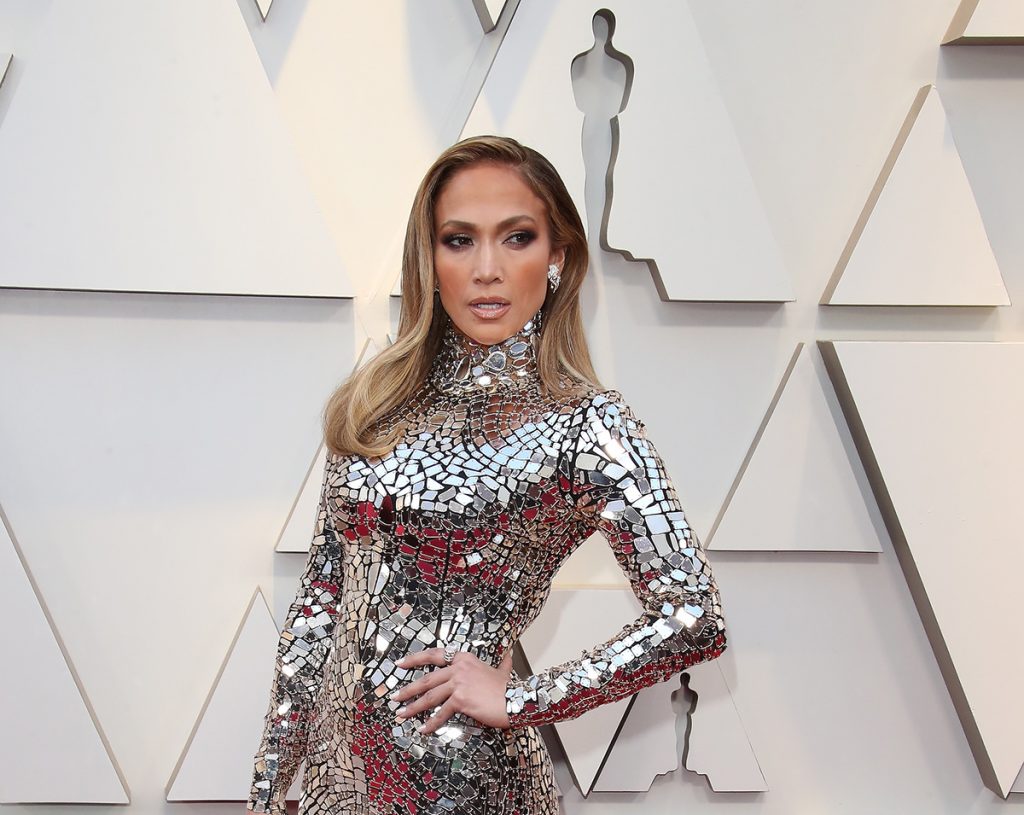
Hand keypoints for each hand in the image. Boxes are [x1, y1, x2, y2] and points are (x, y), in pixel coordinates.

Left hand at [391, 647, 513, 733]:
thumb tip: (509, 654)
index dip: (414, 659)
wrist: (517, 699)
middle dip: (408, 690)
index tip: (400, 664)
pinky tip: (423, 729)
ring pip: (429, 696)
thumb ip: (503, 662)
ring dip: (413, 707)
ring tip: (401, 714)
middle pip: (427, 679)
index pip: (434, 655)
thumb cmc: (510, 687)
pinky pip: (442, 713)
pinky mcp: (460, 700)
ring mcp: (458, 683)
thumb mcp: (503, 670)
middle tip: (394, 697)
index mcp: (464, 658)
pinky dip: (431, 723)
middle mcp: (459, 668)